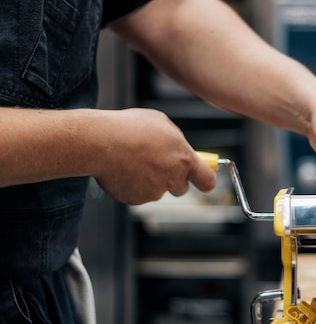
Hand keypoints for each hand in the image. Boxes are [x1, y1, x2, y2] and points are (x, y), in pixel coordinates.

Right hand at [91, 108, 216, 204]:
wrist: (100, 142)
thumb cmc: (129, 128)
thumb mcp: (161, 123)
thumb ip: (176, 139)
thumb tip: (179, 146)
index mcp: (184, 159)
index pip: (207, 180)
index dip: (206, 180)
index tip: (203, 179)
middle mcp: (173, 178)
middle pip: (182, 189)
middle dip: (174, 179)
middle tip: (158, 164)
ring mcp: (155, 191)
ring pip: (158, 190)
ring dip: (151, 180)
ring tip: (134, 161)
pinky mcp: (137, 200)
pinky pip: (140, 195)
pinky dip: (134, 186)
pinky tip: (124, 170)